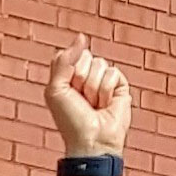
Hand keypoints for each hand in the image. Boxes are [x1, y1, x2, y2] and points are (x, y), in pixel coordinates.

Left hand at [46, 40, 133, 157]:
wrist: (91, 139)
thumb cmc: (70, 119)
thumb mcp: (55, 89)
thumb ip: (63, 60)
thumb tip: (81, 37)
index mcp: (68, 76)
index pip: (69, 55)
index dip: (67, 70)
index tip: (67, 90)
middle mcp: (86, 76)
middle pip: (84, 56)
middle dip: (80, 78)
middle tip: (81, 99)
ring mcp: (103, 80)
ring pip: (99, 64)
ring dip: (93, 87)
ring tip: (94, 104)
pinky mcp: (120, 86)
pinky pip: (112, 72)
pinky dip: (106, 90)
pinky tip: (105, 104)